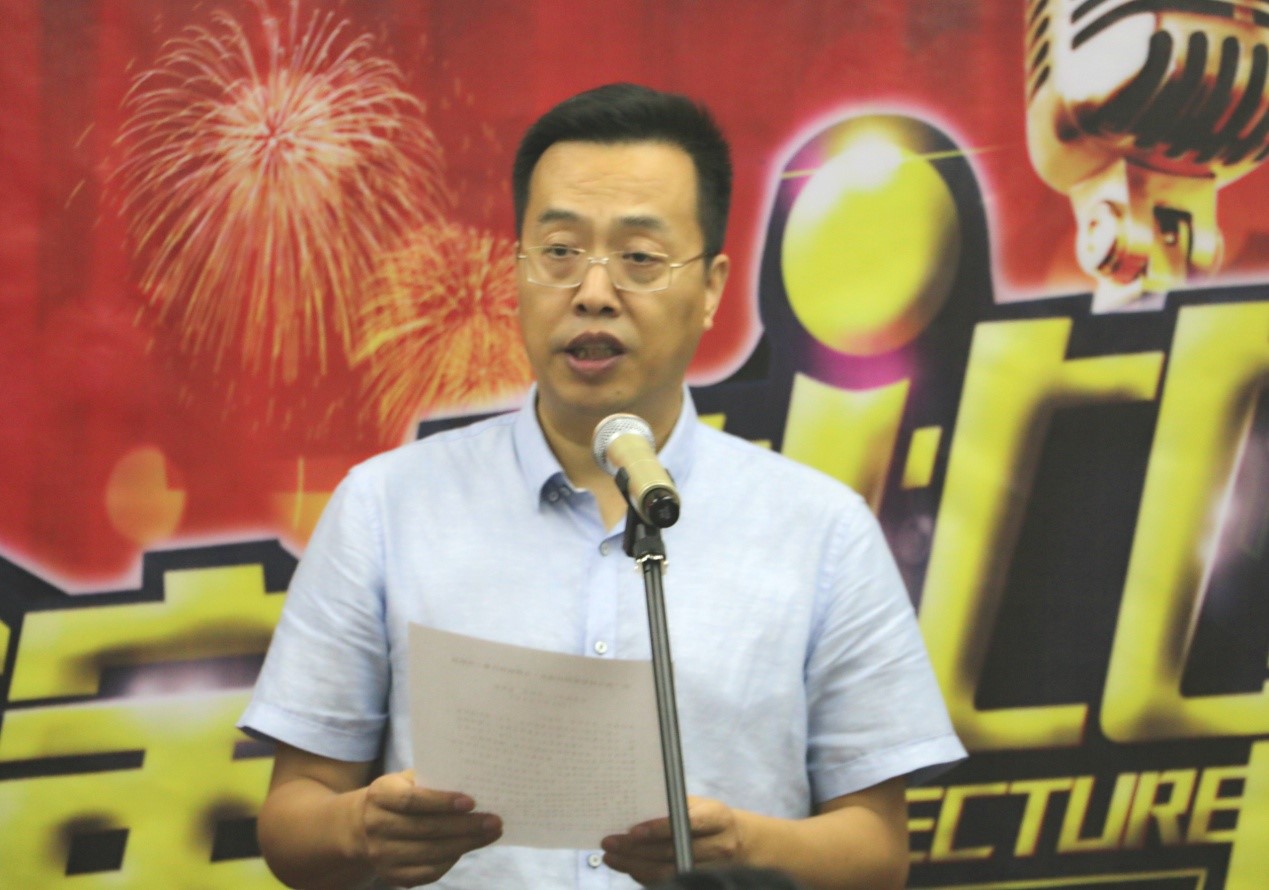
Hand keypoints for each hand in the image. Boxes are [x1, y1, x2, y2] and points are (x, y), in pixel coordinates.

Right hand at [359, 770, 501, 886]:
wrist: (363, 825)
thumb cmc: (399, 795)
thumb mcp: (406, 780)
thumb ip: (433, 780)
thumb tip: (476, 783)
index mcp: (380, 795)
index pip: (411, 800)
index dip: (441, 802)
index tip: (471, 802)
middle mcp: (376, 826)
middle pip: (426, 829)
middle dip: (465, 826)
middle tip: (494, 821)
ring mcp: (381, 854)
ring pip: (431, 852)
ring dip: (466, 844)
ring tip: (490, 833)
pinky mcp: (392, 875)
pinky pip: (428, 872)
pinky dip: (452, 860)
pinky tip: (468, 847)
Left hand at [600, 796, 744, 884]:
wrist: (738, 840)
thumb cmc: (708, 817)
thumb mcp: (698, 804)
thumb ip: (672, 808)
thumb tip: (634, 813)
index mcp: (717, 817)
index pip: (687, 824)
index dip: (658, 829)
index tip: (632, 831)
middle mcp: (719, 845)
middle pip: (673, 851)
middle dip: (637, 849)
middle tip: (610, 843)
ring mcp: (713, 868)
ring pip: (668, 871)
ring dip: (635, 865)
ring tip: (612, 857)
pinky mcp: (703, 881)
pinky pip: (670, 881)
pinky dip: (646, 876)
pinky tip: (628, 867)